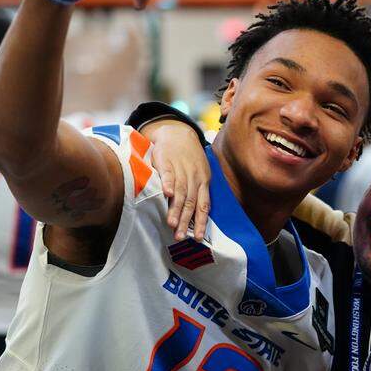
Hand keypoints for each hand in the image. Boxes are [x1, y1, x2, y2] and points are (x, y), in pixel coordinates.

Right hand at [144, 119, 210, 241]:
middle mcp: (194, 177)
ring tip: (171, 223)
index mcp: (203, 182)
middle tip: (179, 237)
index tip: (197, 238)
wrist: (177, 133)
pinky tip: (166, 194)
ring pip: (180, 192)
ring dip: (175, 208)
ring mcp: (181, 169)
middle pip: (190, 202)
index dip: (200, 222)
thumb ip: (196, 192)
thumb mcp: (199, 173)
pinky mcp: (166, 161)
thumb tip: (193, 216)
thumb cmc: (188, 159)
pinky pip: (168, 174)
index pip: (203, 205)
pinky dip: (168, 183)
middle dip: (185, 221)